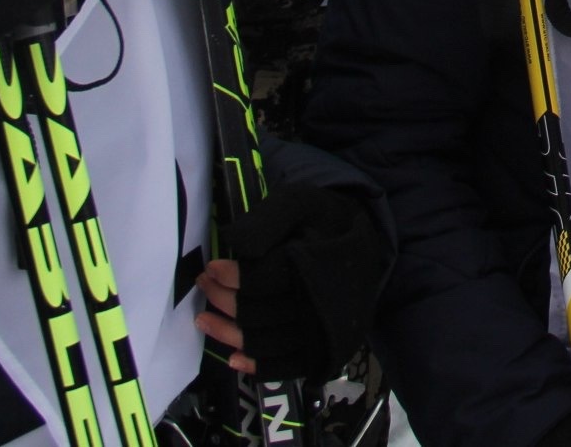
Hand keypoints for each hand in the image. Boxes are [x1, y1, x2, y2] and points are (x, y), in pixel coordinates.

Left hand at [197, 184, 388, 380]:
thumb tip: (232, 241)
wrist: (366, 241)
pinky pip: (285, 366)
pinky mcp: (322, 349)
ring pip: (265, 342)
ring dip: (229, 334)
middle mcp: (320, 304)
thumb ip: (268, 220)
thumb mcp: (300, 204)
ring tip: (204, 320)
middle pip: (258, 313)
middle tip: (205, 283)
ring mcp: (321, 332)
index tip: (212, 268)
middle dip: (223, 299)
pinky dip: (257, 366)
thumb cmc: (327, 220)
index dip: (233, 277)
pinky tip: (234, 358)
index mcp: (317, 266)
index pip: (265, 280)